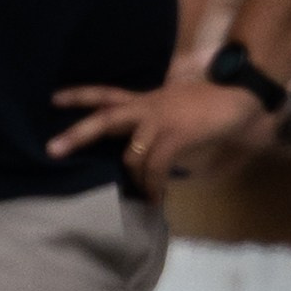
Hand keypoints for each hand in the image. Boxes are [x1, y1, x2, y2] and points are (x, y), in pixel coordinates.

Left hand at [48, 72, 269, 198]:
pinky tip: (157, 197)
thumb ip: (154, 119)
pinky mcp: (178, 134)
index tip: (52, 99)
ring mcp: (161, 119)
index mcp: (145, 100)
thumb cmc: (209, 102)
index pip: (105, 93)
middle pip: (105, 117)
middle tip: (52, 149)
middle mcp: (147, 106)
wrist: (239, 95)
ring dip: (134, 180)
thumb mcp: (173, 104)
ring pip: (131, 153)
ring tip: (143, 196)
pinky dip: (153, 185)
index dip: (78, 95)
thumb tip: (138, 145)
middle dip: (78, 134)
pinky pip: (156, 165)